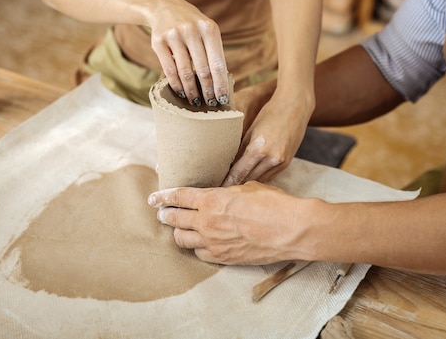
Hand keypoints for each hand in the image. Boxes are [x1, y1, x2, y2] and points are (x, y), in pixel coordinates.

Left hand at [147, 181, 311, 264]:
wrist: (292, 229)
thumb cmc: (274, 204)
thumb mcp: (247, 188)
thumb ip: (226, 193)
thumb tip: (219, 194)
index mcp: (212, 200)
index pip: (178, 197)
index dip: (163, 197)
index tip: (154, 198)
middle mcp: (207, 222)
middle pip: (175, 220)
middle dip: (166, 215)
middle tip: (163, 214)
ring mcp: (214, 243)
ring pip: (183, 240)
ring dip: (180, 232)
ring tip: (181, 228)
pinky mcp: (224, 258)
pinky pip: (201, 254)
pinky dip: (198, 248)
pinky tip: (202, 243)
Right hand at [148, 0, 229, 106]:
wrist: (163, 7)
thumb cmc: (192, 26)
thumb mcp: (206, 31)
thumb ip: (214, 52)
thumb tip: (220, 84)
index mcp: (209, 28)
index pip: (218, 63)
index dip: (220, 84)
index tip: (223, 98)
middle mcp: (192, 30)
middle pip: (202, 70)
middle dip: (207, 90)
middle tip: (210, 103)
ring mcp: (174, 35)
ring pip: (185, 72)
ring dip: (191, 91)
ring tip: (195, 101)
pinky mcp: (158, 42)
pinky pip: (169, 70)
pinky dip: (176, 84)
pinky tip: (181, 92)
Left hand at [223, 91, 308, 185]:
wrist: (296, 106)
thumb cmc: (270, 113)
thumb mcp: (251, 130)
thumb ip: (241, 149)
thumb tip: (229, 165)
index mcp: (259, 148)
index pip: (239, 172)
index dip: (228, 182)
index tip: (219, 190)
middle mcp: (271, 158)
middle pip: (249, 179)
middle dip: (236, 184)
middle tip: (223, 188)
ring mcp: (281, 162)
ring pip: (260, 180)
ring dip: (249, 182)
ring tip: (236, 185)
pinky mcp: (287, 163)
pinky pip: (270, 176)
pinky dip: (260, 177)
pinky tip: (252, 177)